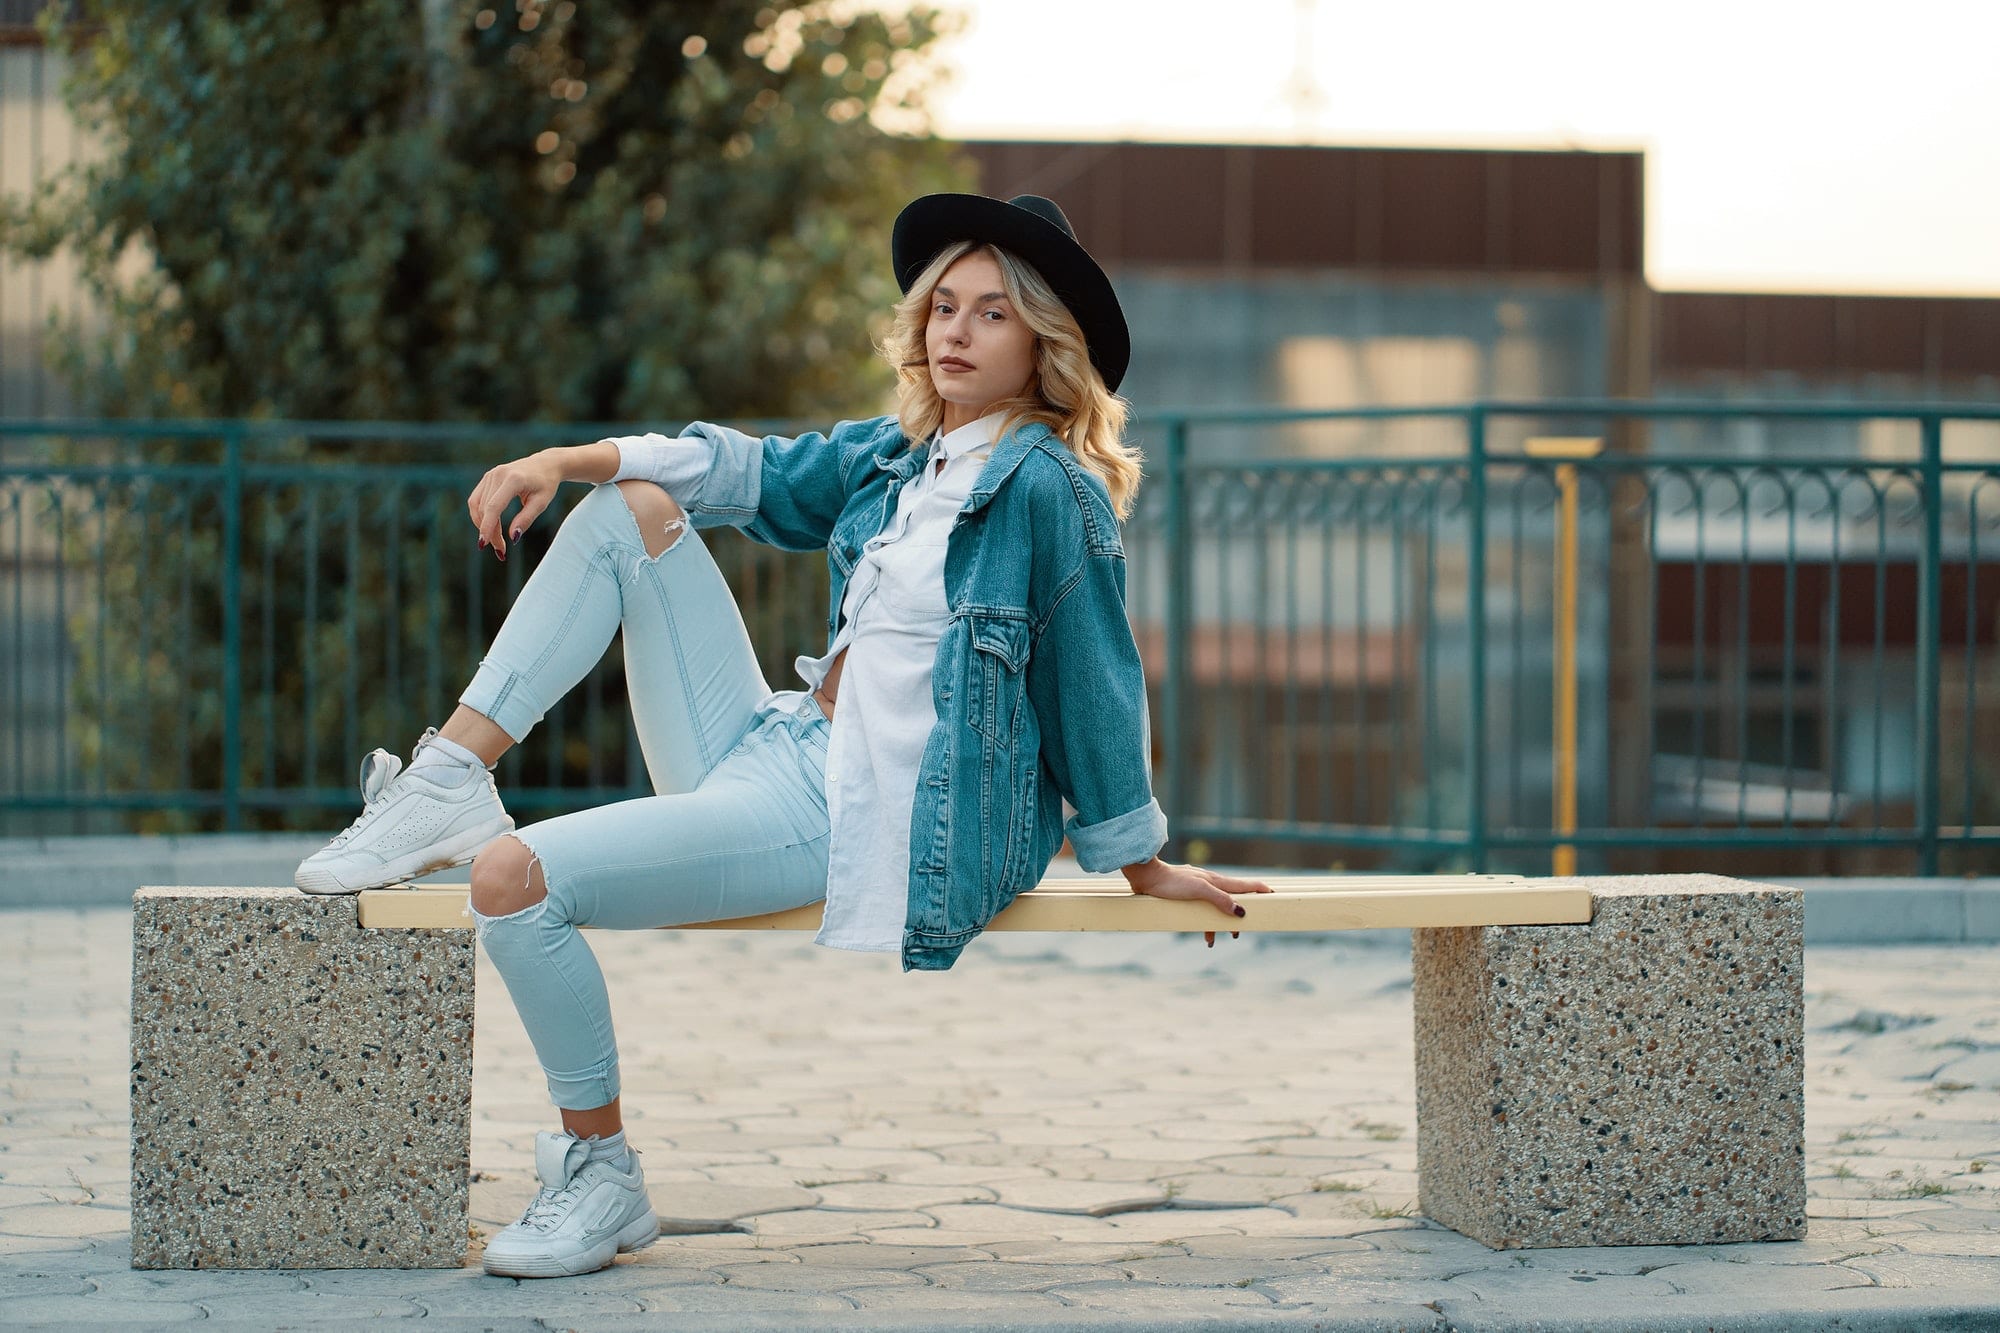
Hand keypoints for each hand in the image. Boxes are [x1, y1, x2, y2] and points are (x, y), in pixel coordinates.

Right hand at [467, 450, 565, 559]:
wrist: (545, 465)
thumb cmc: (546, 485)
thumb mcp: (541, 503)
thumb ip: (526, 519)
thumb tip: (512, 538)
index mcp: (513, 479)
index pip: (494, 506)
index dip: (487, 526)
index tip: (484, 545)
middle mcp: (498, 474)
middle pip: (485, 509)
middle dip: (490, 532)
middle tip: (501, 551)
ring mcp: (490, 475)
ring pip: (477, 506)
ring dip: (483, 526)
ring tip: (496, 542)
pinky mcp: (487, 477)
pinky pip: (476, 500)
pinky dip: (480, 515)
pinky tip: (490, 527)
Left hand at [1122, 856, 1273, 946]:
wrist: (1146, 877)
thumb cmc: (1171, 882)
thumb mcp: (1199, 890)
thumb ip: (1220, 900)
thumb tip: (1241, 912)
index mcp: (1217, 881)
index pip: (1246, 885)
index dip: (1261, 890)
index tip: (1275, 895)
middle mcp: (1210, 884)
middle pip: (1234, 899)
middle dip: (1242, 913)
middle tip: (1248, 927)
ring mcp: (1198, 889)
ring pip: (1217, 908)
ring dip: (1221, 923)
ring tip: (1221, 938)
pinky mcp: (1186, 896)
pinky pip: (1202, 911)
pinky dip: (1205, 924)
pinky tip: (1203, 936)